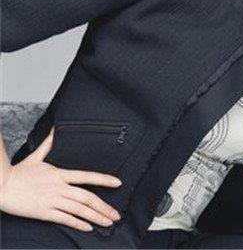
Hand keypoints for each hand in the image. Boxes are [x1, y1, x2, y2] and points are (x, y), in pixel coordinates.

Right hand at [0, 128, 122, 231]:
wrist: (1, 186)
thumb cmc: (19, 172)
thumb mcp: (36, 156)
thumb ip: (50, 143)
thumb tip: (56, 128)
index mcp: (60, 174)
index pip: (87, 176)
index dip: (104, 180)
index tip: (118, 183)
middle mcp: (59, 187)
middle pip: (87, 197)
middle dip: (104, 207)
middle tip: (117, 214)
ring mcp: (52, 201)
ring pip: (79, 210)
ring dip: (96, 217)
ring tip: (108, 222)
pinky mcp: (44, 213)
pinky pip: (65, 219)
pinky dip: (78, 224)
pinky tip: (88, 228)